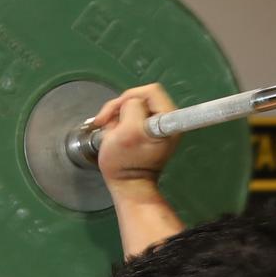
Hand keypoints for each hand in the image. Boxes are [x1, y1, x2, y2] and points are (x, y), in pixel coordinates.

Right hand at [91, 84, 180, 199]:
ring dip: (117, 116)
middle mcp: (167, 119)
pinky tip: (112, 134)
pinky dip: (118, 122)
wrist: (128, 184)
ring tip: (110, 131)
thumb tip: (132, 103)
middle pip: (139, 97)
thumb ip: (132, 108)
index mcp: (168, 120)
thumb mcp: (127, 131)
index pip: (151, 91)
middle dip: (120, 108)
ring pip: (132, 105)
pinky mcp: (146, 130)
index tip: (121, 113)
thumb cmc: (126, 162)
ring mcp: (156, 125)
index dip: (131, 97)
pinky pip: (130, 116)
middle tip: (107, 122)